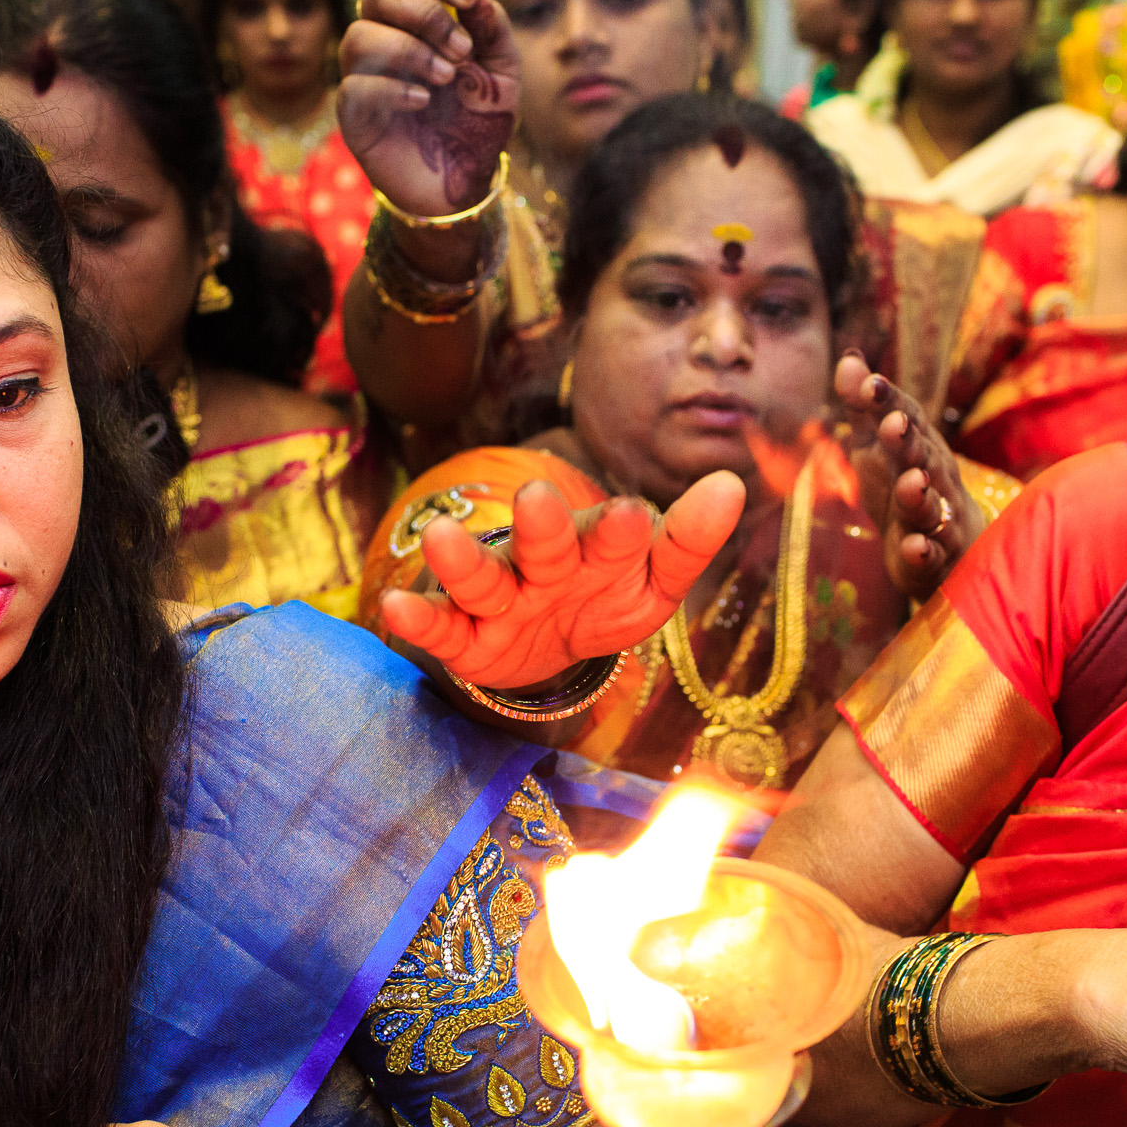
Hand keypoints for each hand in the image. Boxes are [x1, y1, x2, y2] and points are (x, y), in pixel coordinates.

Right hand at [341, 0, 519, 218]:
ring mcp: (364, 75)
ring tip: (446, 78)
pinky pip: (354, 86)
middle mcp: (384, 37)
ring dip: (409, 51)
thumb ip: (492, 28)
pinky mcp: (354, 114)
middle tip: (461, 50)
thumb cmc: (479, 119)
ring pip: (359, 36)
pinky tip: (423, 102)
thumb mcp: (502, 71)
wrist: (467, 180)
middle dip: (424, 12)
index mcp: (417, 18)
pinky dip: (392, 89)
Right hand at [380, 472, 744, 689]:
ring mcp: (502, 601)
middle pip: (544, 546)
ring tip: (442, 537)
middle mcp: (545, 567)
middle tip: (539, 497)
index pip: (615, 539)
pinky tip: (394, 607)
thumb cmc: (602, 597)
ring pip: (482, 580)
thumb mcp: (651, 581)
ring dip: (463, 561)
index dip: (620, 530)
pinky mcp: (467, 638)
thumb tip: (731, 482)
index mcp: (597, 551)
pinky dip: (419, 620)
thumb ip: (685, 540)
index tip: (630, 516)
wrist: (548, 644)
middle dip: (542, 526)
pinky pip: (442, 629)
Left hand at [836, 354, 981, 600]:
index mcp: (919, 446)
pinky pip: (931, 554)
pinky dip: (922, 550)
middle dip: (908, 441)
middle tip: (892, 423)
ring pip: (931, 505)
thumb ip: (864, 408)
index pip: (907, 417)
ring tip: (911, 481)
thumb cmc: (906, 485)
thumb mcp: (878, 447)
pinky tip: (913, 547)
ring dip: (920, 494)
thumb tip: (849, 357)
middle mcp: (934, 477)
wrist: (952, 548)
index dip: (888, 401)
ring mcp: (938, 518)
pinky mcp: (934, 556)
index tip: (867, 382)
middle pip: (924, 457)